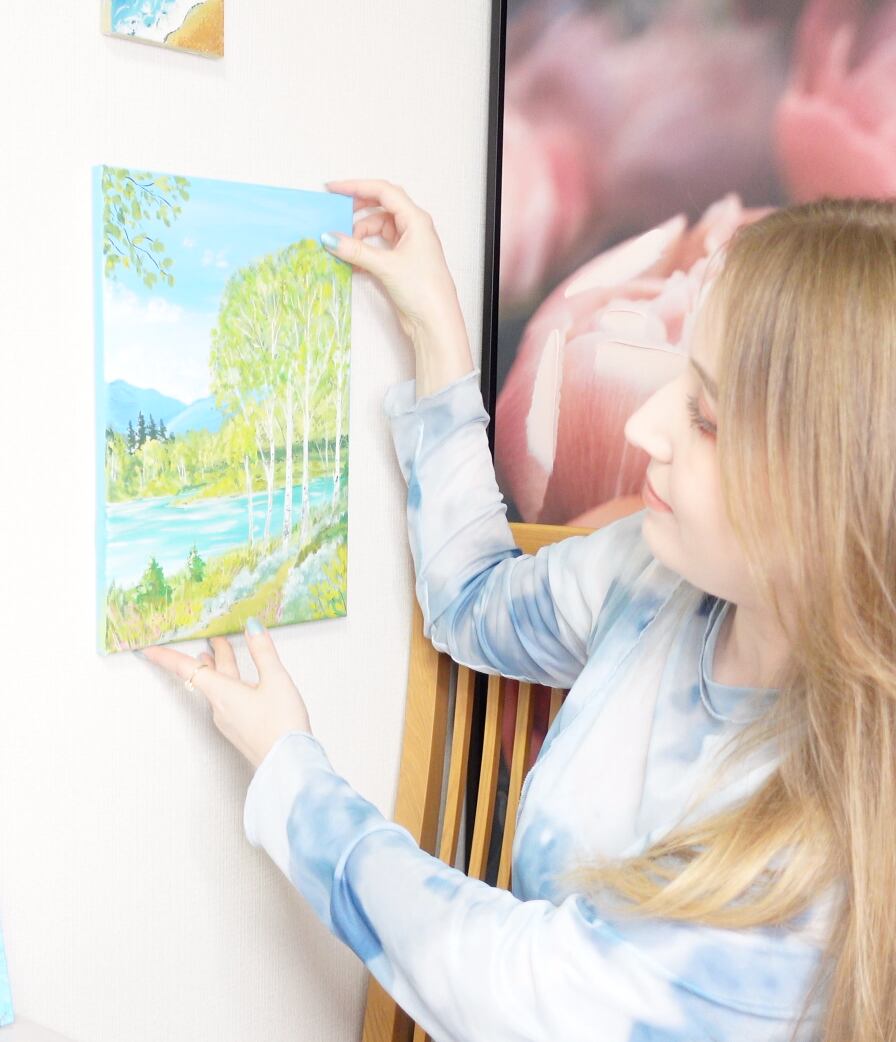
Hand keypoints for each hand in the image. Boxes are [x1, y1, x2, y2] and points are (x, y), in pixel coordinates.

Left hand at [137, 619, 312, 769]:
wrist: (289, 764)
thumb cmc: (282, 726)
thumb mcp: (276, 680)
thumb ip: (263, 652)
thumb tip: (251, 627)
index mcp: (222, 693)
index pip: (186, 669)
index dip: (166, 657)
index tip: (147, 650)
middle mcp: (219, 708)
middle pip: (208, 676)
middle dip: (210, 656)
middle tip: (209, 638)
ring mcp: (228, 721)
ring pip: (219, 688)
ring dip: (220, 669)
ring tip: (218, 655)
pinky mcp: (239, 729)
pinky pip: (228, 700)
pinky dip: (230, 684)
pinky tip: (240, 684)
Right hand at [322, 177, 474, 396]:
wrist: (435, 322)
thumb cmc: (424, 290)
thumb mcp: (386, 266)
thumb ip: (356, 250)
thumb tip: (330, 238)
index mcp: (416, 220)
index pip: (384, 192)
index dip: (357, 187)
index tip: (334, 189)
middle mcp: (413, 229)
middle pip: (380, 208)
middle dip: (357, 210)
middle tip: (335, 215)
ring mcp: (408, 246)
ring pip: (378, 229)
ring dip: (359, 236)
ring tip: (343, 247)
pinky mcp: (402, 262)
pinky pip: (378, 248)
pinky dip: (364, 251)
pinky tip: (351, 261)